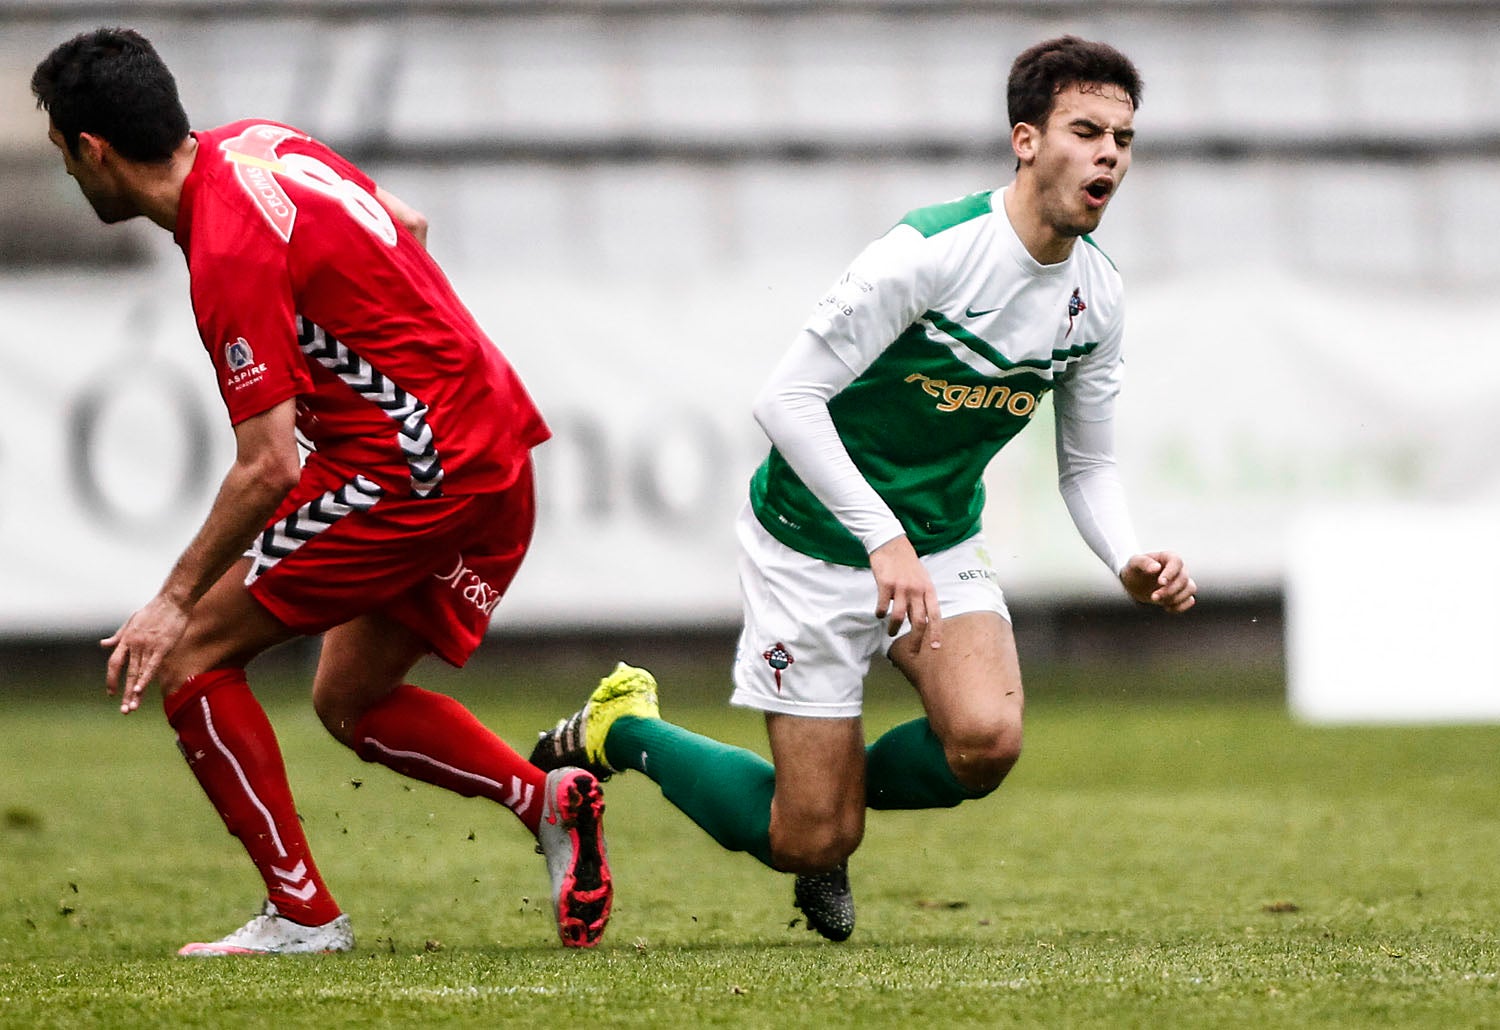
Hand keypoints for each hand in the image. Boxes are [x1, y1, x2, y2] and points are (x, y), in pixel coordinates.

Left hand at [102, 594, 190, 713]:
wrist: (172, 601)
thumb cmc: (155, 610)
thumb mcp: (131, 621)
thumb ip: (118, 636)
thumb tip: (103, 644)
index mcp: (126, 639)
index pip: (114, 663)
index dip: (111, 679)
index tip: (111, 693)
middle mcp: (134, 645)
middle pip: (126, 673)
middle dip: (123, 693)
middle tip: (123, 710)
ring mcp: (147, 646)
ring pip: (138, 674)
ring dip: (134, 692)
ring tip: (131, 708)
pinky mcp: (162, 647)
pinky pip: (151, 667)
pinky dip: (145, 679)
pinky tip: (139, 691)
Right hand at [869, 535, 941, 648]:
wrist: (891, 544)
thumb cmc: (907, 563)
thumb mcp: (922, 579)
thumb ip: (923, 597)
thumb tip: (921, 619)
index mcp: (928, 589)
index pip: (935, 615)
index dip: (936, 632)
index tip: (934, 647)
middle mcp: (917, 590)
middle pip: (918, 621)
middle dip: (915, 639)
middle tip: (911, 651)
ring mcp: (901, 587)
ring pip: (899, 616)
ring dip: (894, 628)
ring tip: (891, 633)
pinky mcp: (886, 584)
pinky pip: (883, 606)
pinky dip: (881, 614)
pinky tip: (879, 614)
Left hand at [1119, 551, 1196, 612]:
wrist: (1134, 583)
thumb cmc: (1134, 570)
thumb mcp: (1134, 563)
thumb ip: (1143, 562)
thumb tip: (1156, 567)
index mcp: (1168, 557)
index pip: (1177, 562)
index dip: (1171, 573)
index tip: (1160, 582)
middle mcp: (1178, 568)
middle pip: (1183, 579)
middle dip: (1169, 590)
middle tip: (1153, 597)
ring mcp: (1182, 581)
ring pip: (1190, 589)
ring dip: (1176, 598)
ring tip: (1158, 601)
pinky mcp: (1181, 594)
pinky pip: (1190, 600)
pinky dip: (1180, 606)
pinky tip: (1166, 607)